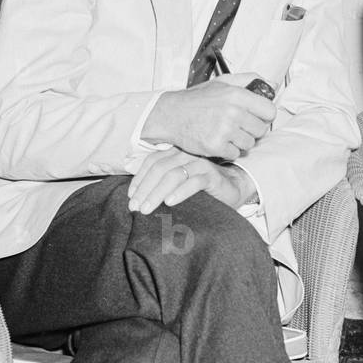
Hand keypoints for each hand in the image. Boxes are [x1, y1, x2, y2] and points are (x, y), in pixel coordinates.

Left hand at [127, 149, 252, 213]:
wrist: (232, 188)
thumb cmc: (200, 186)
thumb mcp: (178, 181)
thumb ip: (159, 178)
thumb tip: (131, 177)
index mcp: (175, 153)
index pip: (152, 162)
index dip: (139, 179)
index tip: (130, 197)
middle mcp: (187, 154)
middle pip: (159, 169)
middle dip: (144, 189)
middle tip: (135, 207)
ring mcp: (200, 164)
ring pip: (173, 175)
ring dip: (157, 193)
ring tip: (147, 209)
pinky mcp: (212, 176)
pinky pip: (194, 182)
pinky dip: (180, 192)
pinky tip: (170, 202)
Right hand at [141, 74, 276, 159]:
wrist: (171, 115)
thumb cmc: (198, 99)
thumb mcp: (222, 82)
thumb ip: (248, 79)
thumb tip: (271, 83)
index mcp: (237, 95)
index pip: (270, 111)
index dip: (264, 116)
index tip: (257, 117)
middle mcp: (233, 112)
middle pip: (261, 130)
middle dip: (251, 130)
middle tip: (238, 126)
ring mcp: (224, 130)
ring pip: (249, 144)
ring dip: (240, 141)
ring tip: (227, 133)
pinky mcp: (215, 146)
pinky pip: (235, 154)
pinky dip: (228, 150)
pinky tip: (218, 141)